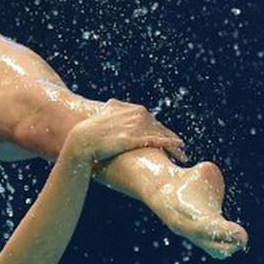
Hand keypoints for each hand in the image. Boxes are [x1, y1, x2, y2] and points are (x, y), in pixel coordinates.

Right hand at [65, 99, 186, 164]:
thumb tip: (111, 109)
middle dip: (170, 137)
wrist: (80, 141)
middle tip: (180, 149)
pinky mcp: (135, 138)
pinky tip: (179, 147)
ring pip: (162, 133)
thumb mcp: (103, 117)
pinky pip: (158, 140)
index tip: (167, 139)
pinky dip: (170, 143)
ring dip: (174, 145)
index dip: (160, 131)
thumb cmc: (89, 133)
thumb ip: (113, 113)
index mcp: (131, 108)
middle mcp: (137, 114)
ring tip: (182, 155)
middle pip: (159, 127)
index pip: (151, 120)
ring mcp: (137, 125)